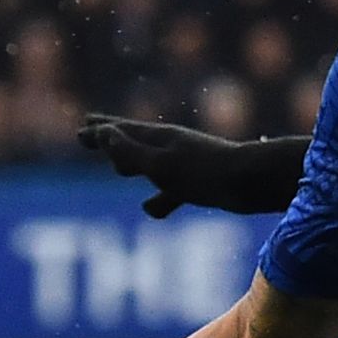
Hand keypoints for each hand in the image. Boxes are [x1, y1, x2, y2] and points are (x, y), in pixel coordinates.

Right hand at [75, 115, 306, 216]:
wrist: (255, 183)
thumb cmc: (206, 173)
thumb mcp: (162, 164)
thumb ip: (132, 153)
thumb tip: (105, 134)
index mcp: (160, 138)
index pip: (122, 131)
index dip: (101, 131)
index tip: (83, 126)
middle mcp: (172, 148)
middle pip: (133, 142)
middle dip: (110, 140)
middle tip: (89, 134)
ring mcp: (186, 166)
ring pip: (150, 166)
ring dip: (131, 166)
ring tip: (117, 170)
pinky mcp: (201, 186)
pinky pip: (171, 192)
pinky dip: (158, 200)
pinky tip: (151, 211)